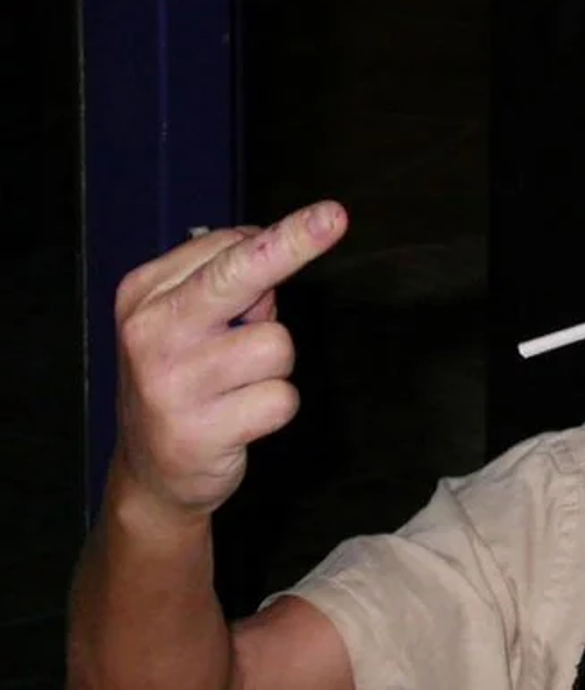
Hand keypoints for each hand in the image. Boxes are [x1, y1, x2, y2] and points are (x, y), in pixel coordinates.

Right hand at [113, 201, 347, 515]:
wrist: (152, 473)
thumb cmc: (184, 382)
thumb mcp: (184, 324)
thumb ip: (226, 287)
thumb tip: (277, 246)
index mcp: (144, 296)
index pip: (225, 248)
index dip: (281, 240)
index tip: (328, 216)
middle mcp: (152, 333)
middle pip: (239, 276)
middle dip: (291, 244)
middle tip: (335, 217)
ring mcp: (173, 384)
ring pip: (276, 346)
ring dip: (274, 366)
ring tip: (238, 385)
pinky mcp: (201, 431)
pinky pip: (281, 398)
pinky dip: (275, 407)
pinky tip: (241, 418)